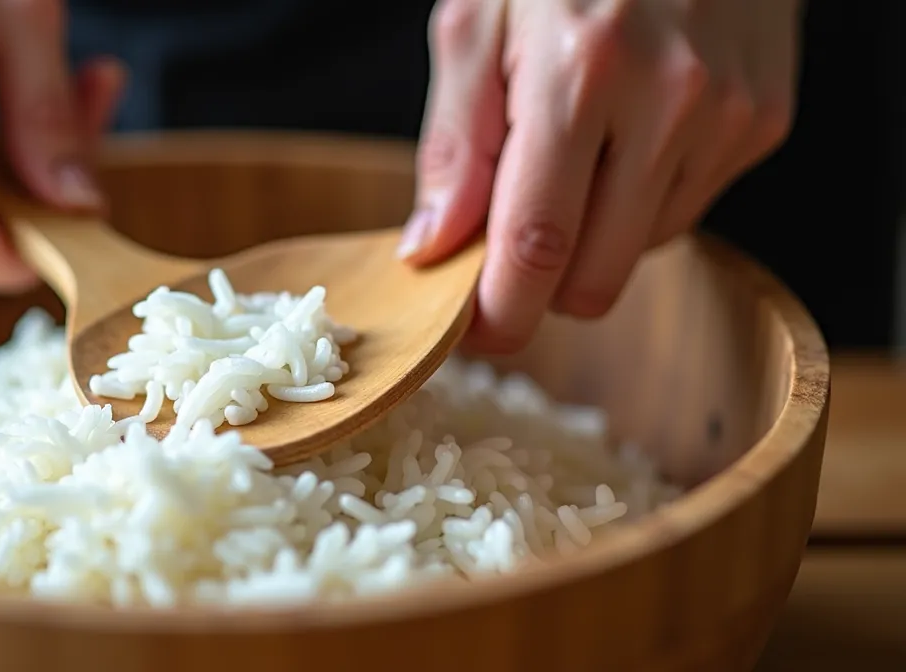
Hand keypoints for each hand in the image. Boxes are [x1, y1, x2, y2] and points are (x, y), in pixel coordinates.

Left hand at [401, 0, 799, 352]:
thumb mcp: (475, 23)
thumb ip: (454, 145)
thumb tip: (431, 249)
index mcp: (580, 74)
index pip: (535, 247)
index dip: (497, 313)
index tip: (471, 334)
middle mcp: (670, 101)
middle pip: (596, 278)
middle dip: (540, 288)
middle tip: (506, 247)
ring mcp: (729, 115)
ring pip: (640, 252)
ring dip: (591, 237)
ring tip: (572, 154)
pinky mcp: (764, 120)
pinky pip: (684, 210)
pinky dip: (639, 199)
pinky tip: (625, 137)